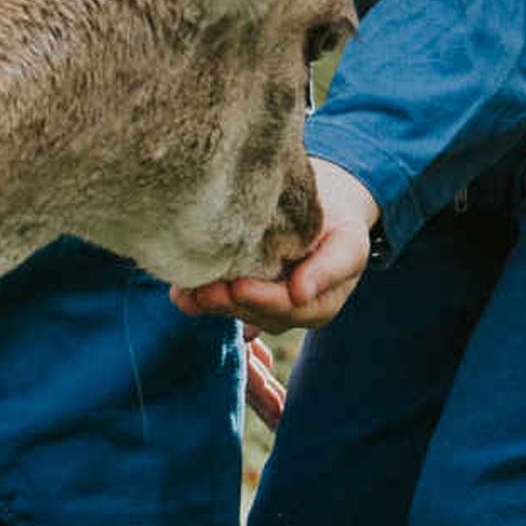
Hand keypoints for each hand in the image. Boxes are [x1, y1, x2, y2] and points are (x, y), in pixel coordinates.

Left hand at [173, 158, 376, 330]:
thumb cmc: (337, 226)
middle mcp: (286, 311)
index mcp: (317, 306)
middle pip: (255, 313)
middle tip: (202, 291)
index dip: (262, 299)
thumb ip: (330, 269)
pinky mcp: (237, 293)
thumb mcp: (347, 243)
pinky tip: (179, 292)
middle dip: (228, 304)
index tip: (238, 288)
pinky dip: (196, 298)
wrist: (321, 213)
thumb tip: (300, 294)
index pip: (287, 307)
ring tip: (185, 292)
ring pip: (233, 311)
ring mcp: (260, 305)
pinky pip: (217, 302)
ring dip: (209, 303)